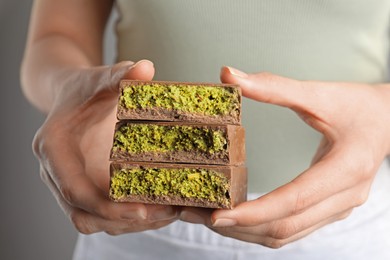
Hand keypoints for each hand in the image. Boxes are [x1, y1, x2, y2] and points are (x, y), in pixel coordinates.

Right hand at [33, 60, 178, 234]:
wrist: (72, 96)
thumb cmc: (86, 89)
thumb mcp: (102, 79)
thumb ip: (120, 75)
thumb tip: (145, 68)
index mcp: (54, 148)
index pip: (74, 189)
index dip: (106, 206)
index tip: (142, 210)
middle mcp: (56, 173)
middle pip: (84, 214)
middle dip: (123, 220)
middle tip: (165, 214)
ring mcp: (68, 183)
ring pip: (93, 221)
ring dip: (129, 224)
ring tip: (167, 214)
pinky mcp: (84, 188)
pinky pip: (101, 215)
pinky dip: (127, 219)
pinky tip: (157, 210)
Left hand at [180, 66, 389, 247]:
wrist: (389, 121)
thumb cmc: (358, 106)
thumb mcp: (319, 94)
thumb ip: (273, 87)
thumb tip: (228, 74)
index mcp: (345, 169)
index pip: (294, 200)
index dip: (255, 211)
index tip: (218, 215)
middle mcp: (343, 197)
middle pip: (285, 227)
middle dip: (239, 227)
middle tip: (200, 215)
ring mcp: (338, 208)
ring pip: (286, 235)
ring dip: (246, 233)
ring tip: (208, 219)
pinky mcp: (330, 209)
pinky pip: (292, 229)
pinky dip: (261, 228)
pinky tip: (237, 218)